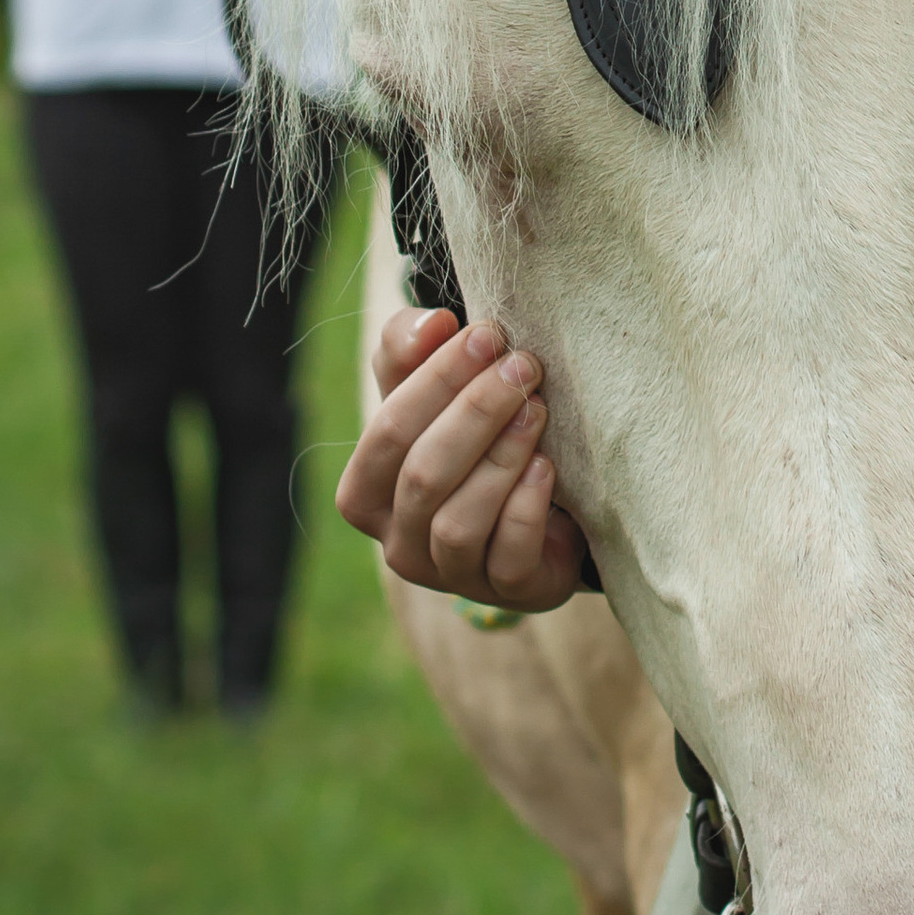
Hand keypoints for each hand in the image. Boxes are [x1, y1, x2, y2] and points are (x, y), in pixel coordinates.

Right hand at [335, 304, 590, 608]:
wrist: (541, 501)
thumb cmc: (470, 435)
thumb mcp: (432, 387)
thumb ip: (412, 346)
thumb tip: (432, 324)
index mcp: (365, 493)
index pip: (387, 434)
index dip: (436, 379)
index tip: (488, 334)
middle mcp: (398, 543)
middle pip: (422, 476)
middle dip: (475, 412)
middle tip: (523, 366)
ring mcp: (450, 575)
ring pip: (459, 523)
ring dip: (502, 457)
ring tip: (537, 409)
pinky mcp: (506, 590)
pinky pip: (508, 557)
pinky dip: (526, 507)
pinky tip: (548, 466)